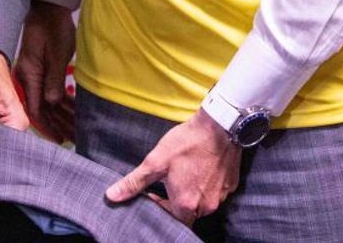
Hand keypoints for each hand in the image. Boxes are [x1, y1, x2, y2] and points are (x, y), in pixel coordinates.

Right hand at [15, 0, 76, 142]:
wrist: (48, 8)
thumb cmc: (53, 27)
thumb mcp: (57, 53)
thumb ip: (54, 79)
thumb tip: (53, 102)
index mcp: (29, 75)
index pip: (35, 109)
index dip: (47, 126)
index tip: (60, 140)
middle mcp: (29, 78)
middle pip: (42, 108)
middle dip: (58, 124)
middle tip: (74, 138)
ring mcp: (35, 74)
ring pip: (47, 101)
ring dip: (62, 115)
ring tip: (77, 129)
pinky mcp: (42, 70)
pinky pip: (50, 91)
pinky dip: (62, 101)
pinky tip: (73, 110)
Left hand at [106, 109, 239, 223]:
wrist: (221, 125)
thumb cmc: (187, 143)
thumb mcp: (156, 161)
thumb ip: (134, 182)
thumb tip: (112, 196)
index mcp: (185, 204)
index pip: (168, 218)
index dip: (158, 205)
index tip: (153, 190)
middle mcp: (205, 207)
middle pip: (186, 213)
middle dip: (175, 200)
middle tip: (170, 181)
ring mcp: (220, 197)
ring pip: (201, 203)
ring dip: (192, 193)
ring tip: (186, 173)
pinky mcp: (231, 186)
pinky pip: (215, 193)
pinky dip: (207, 185)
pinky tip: (202, 169)